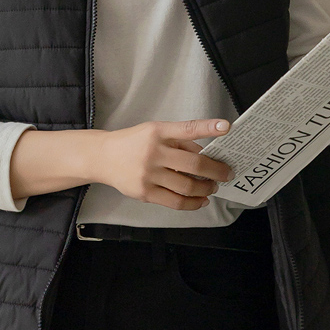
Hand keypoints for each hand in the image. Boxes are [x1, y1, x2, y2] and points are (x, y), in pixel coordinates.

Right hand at [97, 117, 233, 209]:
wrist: (104, 157)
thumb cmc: (133, 143)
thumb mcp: (154, 132)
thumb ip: (178, 140)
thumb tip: (206, 154)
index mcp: (158, 132)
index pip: (188, 129)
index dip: (208, 127)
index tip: (226, 127)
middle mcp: (154, 152)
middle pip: (193, 163)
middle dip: (215, 170)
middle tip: (226, 174)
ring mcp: (149, 174)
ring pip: (187, 185)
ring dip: (205, 188)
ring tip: (212, 187)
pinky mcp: (145, 193)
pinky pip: (175, 202)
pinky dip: (193, 203)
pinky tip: (201, 200)